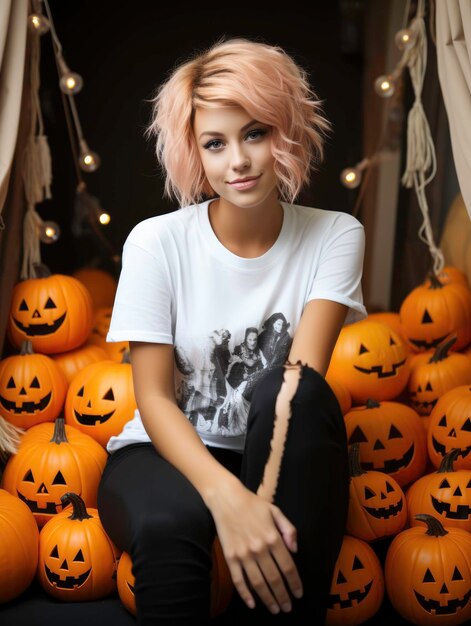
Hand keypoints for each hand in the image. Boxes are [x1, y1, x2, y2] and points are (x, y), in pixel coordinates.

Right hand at [208, 484, 303, 613]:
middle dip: (283, 596)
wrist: (226, 498)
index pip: (288, 567)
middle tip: (288, 607)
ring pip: (258, 583)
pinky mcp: (230, 557)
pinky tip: (252, 603)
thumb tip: (295, 550)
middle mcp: (259, 548)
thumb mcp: (276, 511)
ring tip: (275, 609)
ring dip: (268, 599)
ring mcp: (243, 554)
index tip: (298, 594)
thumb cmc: (252, 504)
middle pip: (275, 579)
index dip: (295, 583)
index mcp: (272, 537)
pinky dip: (245, 594)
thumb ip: (289, 530)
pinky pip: (238, 580)